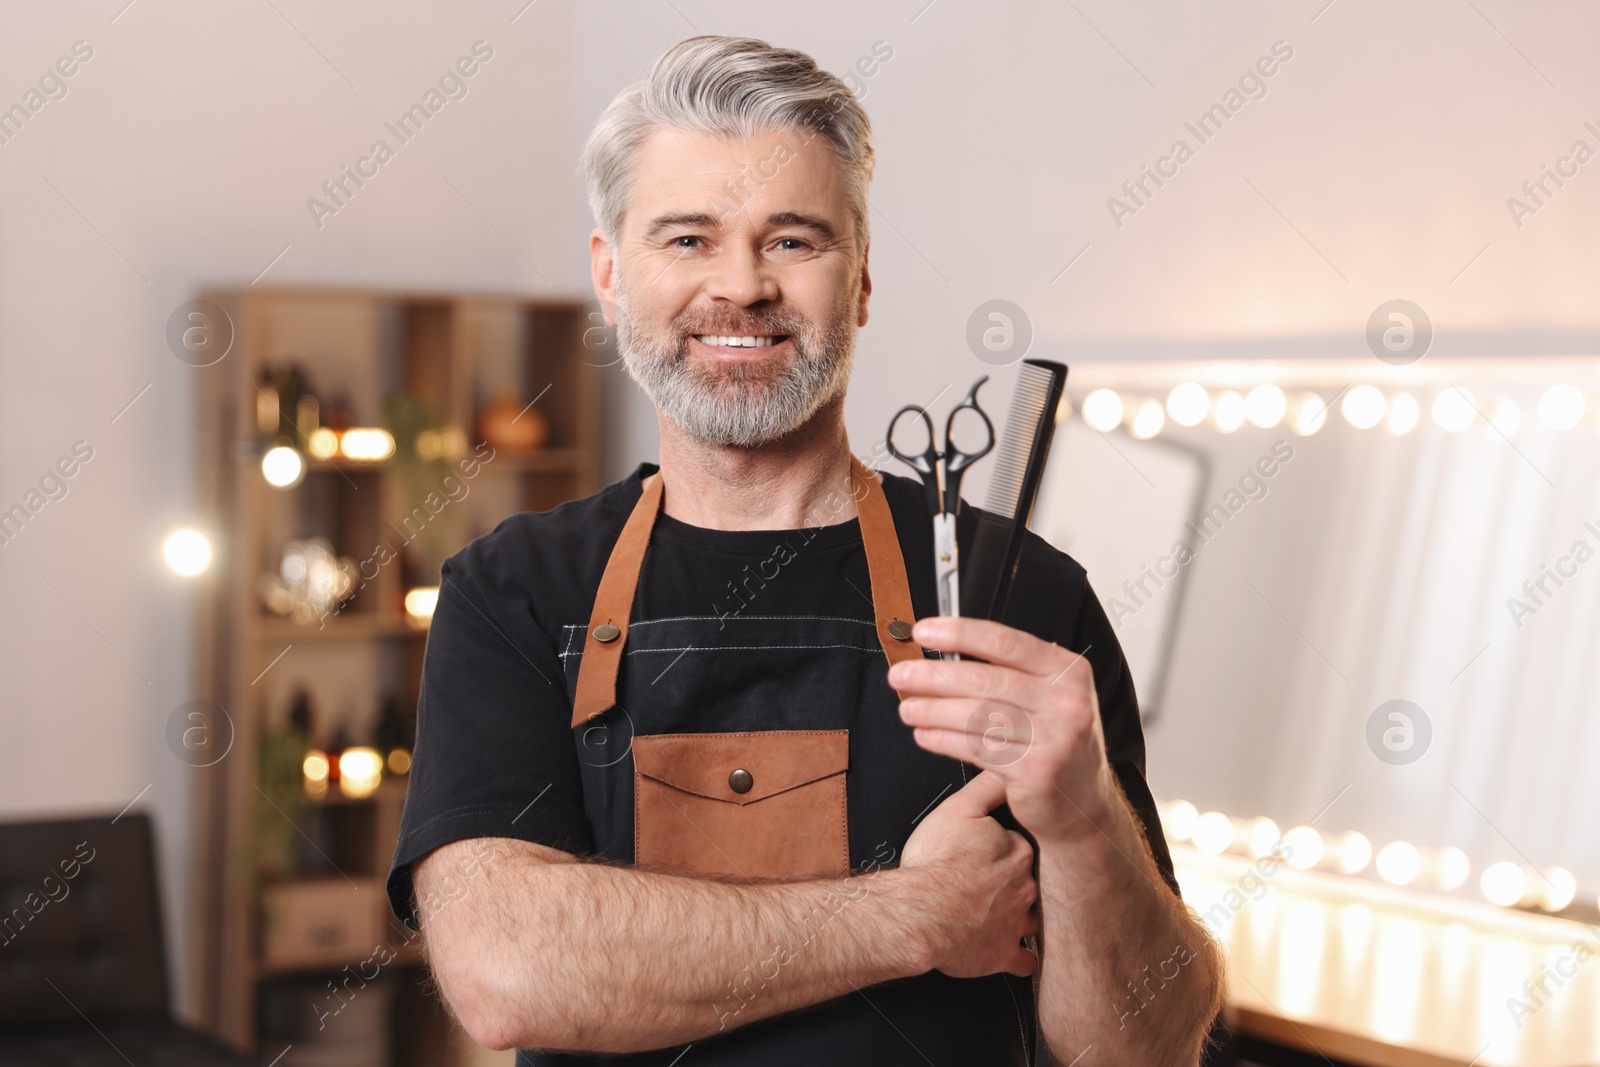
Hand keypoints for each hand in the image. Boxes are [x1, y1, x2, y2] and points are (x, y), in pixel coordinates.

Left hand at [891, 616, 1116, 845]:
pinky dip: (943, 740)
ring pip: (977, 715)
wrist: (1084, 804)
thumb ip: (1009, 673)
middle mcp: (1066, 700)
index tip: (923, 633)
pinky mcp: (1036, 770)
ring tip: (907, 708)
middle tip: (900, 674)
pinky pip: (977, 749)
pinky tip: (925, 735)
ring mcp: (1054, 737)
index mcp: (1067, 670)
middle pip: (985, 678)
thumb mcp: (1050, 697)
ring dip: (932, 710)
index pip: (1005, 642)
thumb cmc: (1056, 742)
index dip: (959, 633)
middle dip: (933, 675)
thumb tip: (944, 653)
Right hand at [898, 770, 1038, 977]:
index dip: (1003, 847)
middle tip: (990, 881)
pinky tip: (1011, 949)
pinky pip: (1024, 960)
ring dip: (1020, 915)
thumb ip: (987, 788)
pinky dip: (1019, 955)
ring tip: (998, 912)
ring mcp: (1018, 924)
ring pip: (1032, 917)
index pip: (1021, 845)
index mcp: (1018, 852)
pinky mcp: (1004, 954)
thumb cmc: (933, 863)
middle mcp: (1026, 887)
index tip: (989, 853)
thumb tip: (1008, 772)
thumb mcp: (956, 810)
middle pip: (1029, 880)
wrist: (917, 914)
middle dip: (1015, 881)